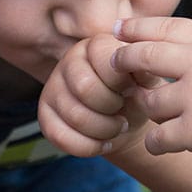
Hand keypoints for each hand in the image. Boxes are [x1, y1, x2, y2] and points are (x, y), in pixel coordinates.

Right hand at [39, 33, 145, 157]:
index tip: (132, 89)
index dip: (122, 82)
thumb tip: (141, 69)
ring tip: (116, 127)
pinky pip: (60, 137)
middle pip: (85, 88)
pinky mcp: (44, 114)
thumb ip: (145, 71)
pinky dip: (88, 147)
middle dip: (112, 108)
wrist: (126, 120)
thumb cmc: (137, 94)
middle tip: (123, 111)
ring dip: (104, 130)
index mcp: (96, 45)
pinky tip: (102, 142)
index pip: (103, 60)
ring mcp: (53, 87)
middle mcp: (69, 61)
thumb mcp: (147, 80)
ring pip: (75, 116)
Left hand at [111, 17, 191, 170]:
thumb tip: (176, 44)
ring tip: (159, 113)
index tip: (118, 30)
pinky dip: (156, 142)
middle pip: (144, 55)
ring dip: (149, 108)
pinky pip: (158, 137)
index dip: (137, 28)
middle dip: (123, 59)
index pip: (166, 26)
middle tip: (112, 64)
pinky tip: (161, 144)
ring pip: (150, 100)